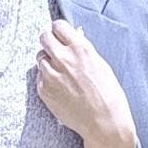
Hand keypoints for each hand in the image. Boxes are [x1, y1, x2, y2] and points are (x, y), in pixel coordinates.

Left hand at [33, 19, 135, 147]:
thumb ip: (82, 50)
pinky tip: (60, 88)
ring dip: (47, 62)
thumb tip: (73, 39)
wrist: (103, 121)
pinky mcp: (44, 90)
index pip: (58, 26)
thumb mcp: (100, 64)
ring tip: (60, 73)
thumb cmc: (107, 94)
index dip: (58, 31)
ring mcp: (51, 75)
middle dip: (49, 42)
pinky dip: (47, 79)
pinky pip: (40, 77)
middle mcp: (63, 58)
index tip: (59, 35)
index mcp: (80, 48)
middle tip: (55, 49)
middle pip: (44, 37)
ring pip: (40, 58)